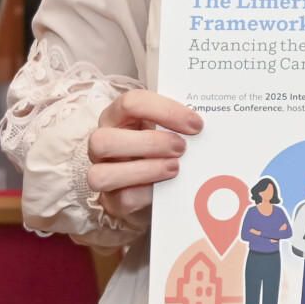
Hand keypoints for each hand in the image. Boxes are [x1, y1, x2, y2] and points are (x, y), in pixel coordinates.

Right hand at [86, 90, 202, 220]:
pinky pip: (124, 198)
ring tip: (175, 167)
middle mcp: (102, 144)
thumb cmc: (159, 148)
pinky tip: (167, 188)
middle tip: (182, 147)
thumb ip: (176, 124)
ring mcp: (102, 173)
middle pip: (105, 139)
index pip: (131, 103)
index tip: (195, 123)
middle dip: (150, 143)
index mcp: (117, 117)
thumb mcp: (164, 129)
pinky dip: (149, 193)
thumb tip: (203, 126)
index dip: (165, 111)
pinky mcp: (113, 201)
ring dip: (145, 170)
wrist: (150, 187)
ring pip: (102, 174)